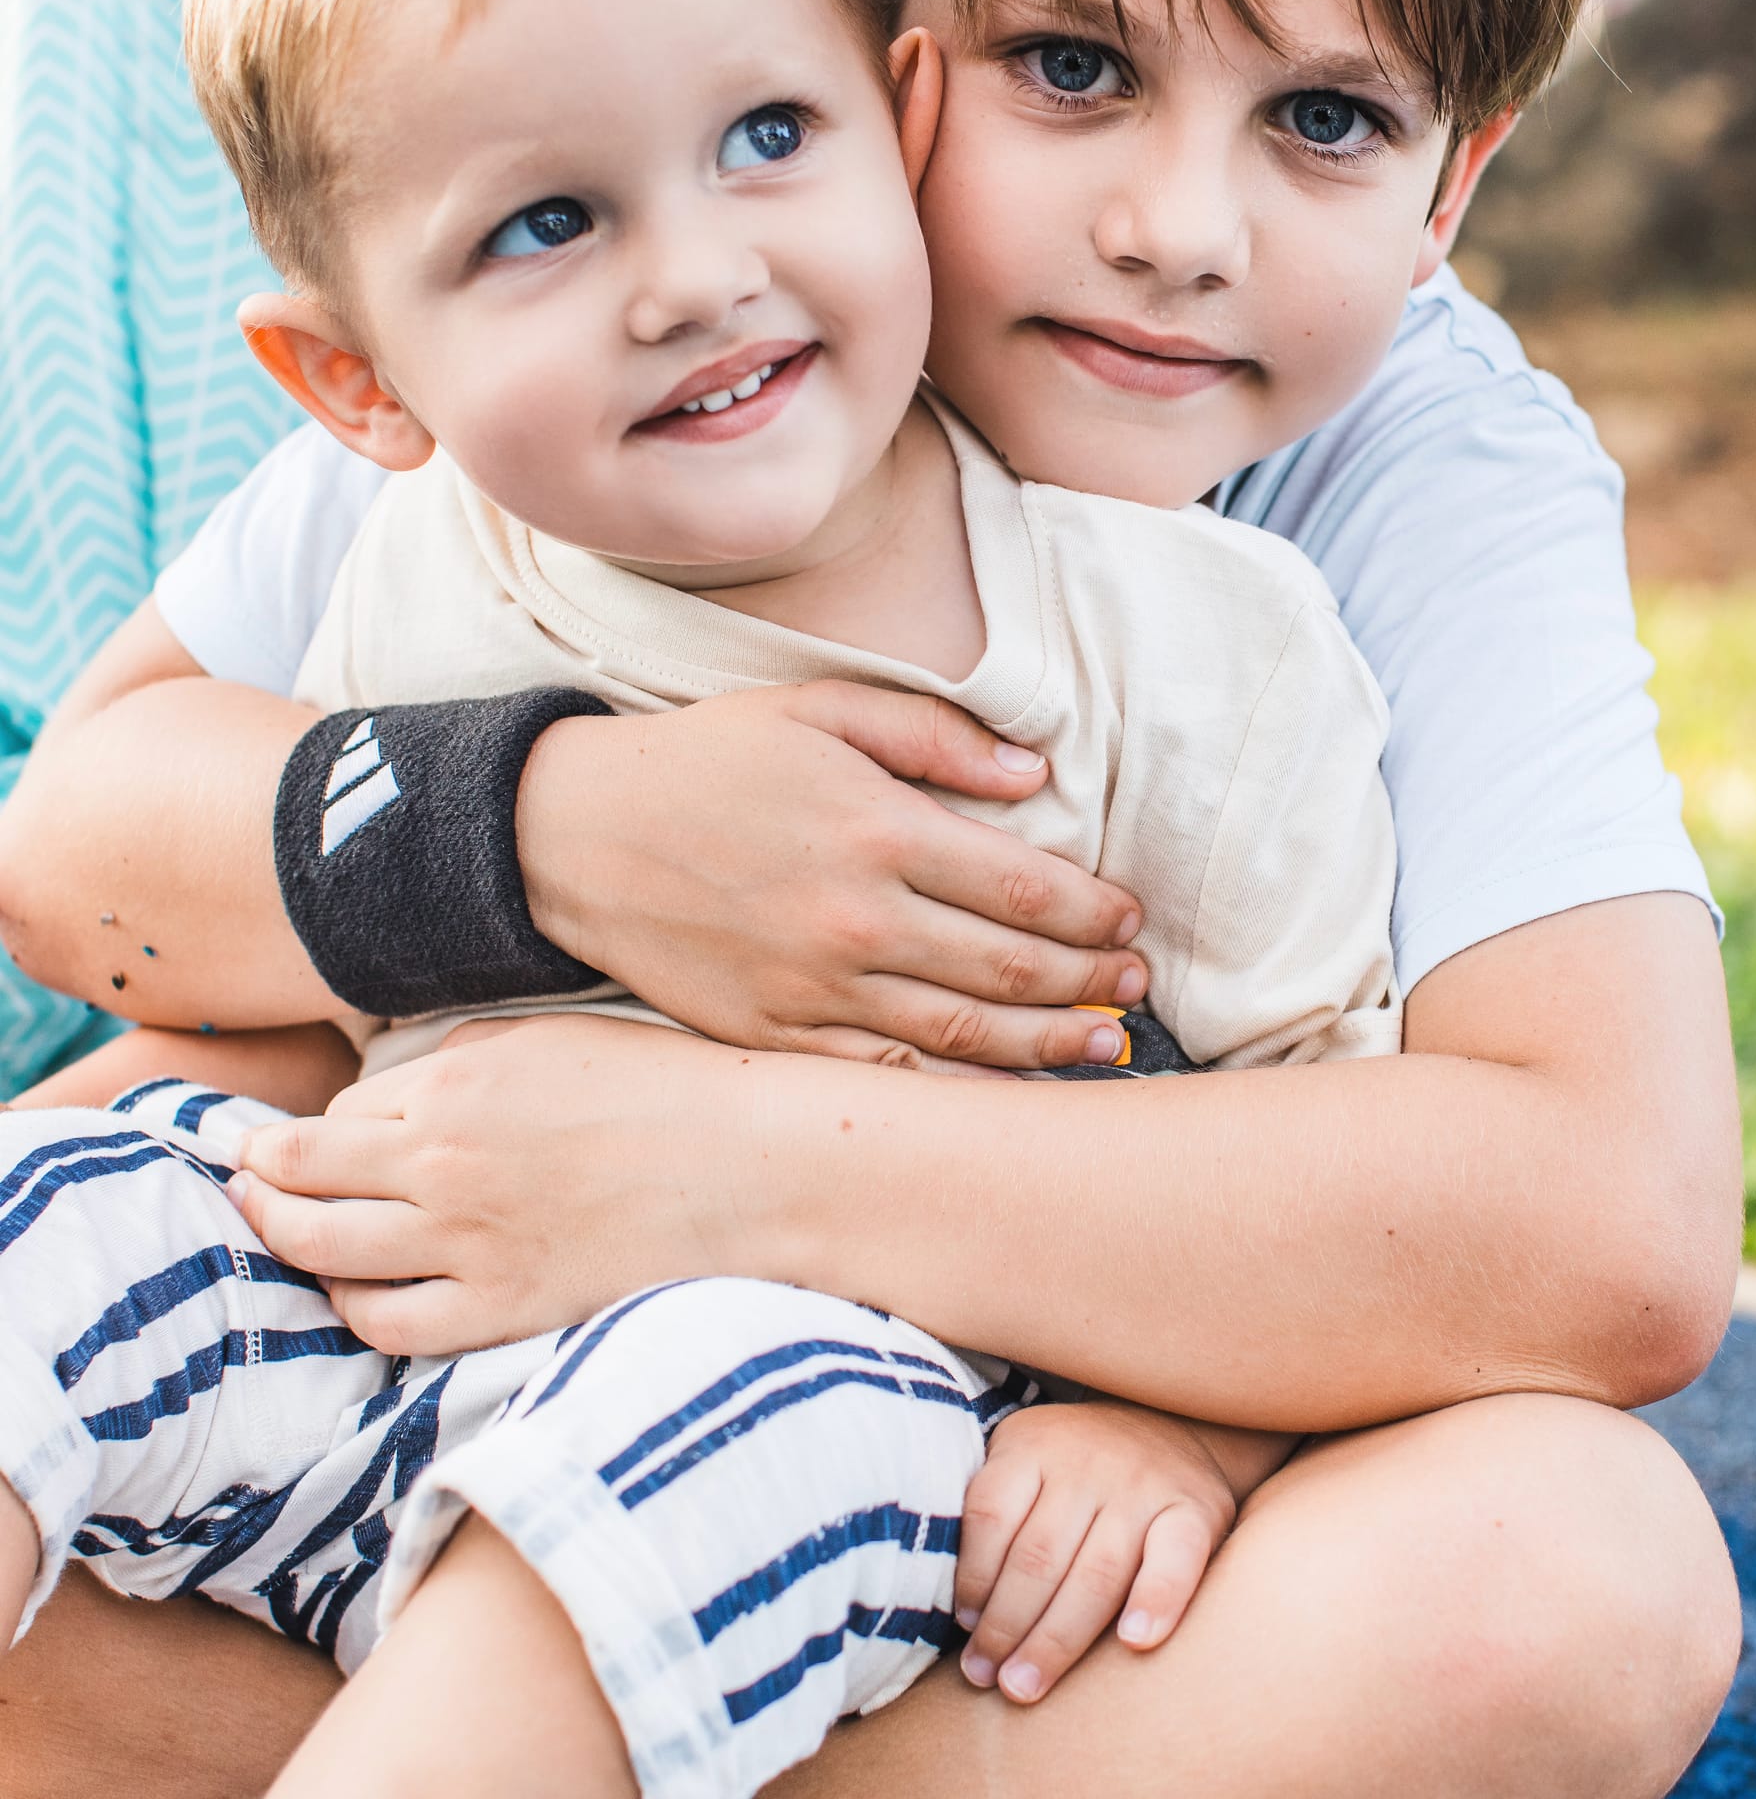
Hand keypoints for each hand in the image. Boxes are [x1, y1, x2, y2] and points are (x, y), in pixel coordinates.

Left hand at [225, 1015, 772, 1354]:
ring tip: (271, 1233)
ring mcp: (467, 1242)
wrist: (754, 1169)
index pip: (336, 1115)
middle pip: (301, 1177)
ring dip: (282, 1239)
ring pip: (324, 1249)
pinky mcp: (501, 1308)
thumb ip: (459, 1061)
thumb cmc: (667, 1091)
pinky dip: (351, 1305)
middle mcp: (442, 1162)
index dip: (312, 1129)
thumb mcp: (551, 1038)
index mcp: (455, 1083)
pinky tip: (352, 1290)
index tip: (297, 1139)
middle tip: (245, 1182)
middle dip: (260, 1180)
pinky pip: (385, 1320)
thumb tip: (388, 1092)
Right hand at [515, 685, 1147, 1072]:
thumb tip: (1037, 777)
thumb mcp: (819, 709)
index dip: (1093, 911)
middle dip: (1088, 981)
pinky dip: (957, 1089)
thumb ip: (935, 736)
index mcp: (878, 831)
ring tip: (1104, 1045)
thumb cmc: (705, 760)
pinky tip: (1008, 1087)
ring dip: (1046, 1044)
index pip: (1023, 887)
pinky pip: (885, 1074)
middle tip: (1136, 986)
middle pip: (1008, 969)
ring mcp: (814, 989)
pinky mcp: (774, 1035)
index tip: (1131, 919)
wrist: (574, 834)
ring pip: (961, 1035)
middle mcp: (856, 920)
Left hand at [952, 1402, 1244, 1704]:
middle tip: (986, 1676)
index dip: (972, 1580)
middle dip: (1006, 1627)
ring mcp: (1143, 1487)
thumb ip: (994, 1513)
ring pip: (1095, 1574)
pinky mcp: (1195, 1512)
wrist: (1175, 1427)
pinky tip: (1133, 1642)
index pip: (990, 1516)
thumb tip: (955, 1612)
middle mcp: (1088, 1463)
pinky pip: (1175, 1562)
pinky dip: (1157, 1602)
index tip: (964, 1628)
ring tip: (1026, 1686)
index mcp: (1034, 1446)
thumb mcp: (1026, 1459)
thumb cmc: (1078, 1469)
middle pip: (1038, 1557)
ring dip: (1056, 1640)